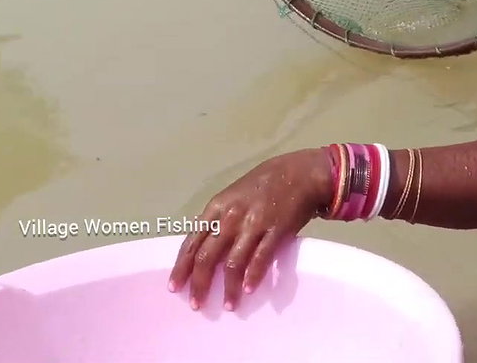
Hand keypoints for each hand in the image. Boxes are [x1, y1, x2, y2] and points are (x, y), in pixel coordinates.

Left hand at [168, 147, 332, 309]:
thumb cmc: (265, 184)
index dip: (182, 268)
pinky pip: (261, 258)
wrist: (301, 172)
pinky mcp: (277, 231)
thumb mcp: (233, 196)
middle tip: (198, 304)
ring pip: (233, 263)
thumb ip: (218, 219)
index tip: (175, 288)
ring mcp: (254, 224)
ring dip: (229, 288)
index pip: (192, 242)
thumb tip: (204, 248)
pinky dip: (253, 276)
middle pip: (208, 257)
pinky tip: (248, 290)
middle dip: (200, 284)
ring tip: (229, 305)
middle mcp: (231, 217)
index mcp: (216, 207)